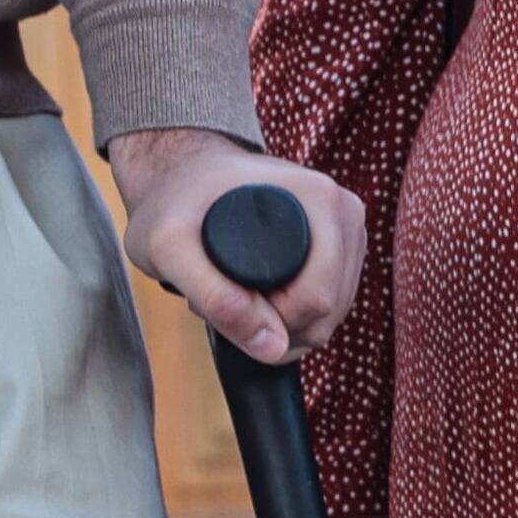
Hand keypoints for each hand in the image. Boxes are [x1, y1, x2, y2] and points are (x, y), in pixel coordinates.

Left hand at [105, 128, 367, 361]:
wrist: (179, 171)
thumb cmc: (172, 200)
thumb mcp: (170, 248)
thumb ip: (214, 296)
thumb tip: (273, 346)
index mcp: (320, 200)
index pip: (316, 299)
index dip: (267, 318)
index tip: (221, 296)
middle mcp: (344, 212)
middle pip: (327, 311)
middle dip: (273, 322)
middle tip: (221, 293)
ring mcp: (347, 230)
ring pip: (329, 315)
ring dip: (281, 320)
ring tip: (234, 288)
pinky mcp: (341, 248)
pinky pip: (328, 307)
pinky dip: (292, 312)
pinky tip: (256, 290)